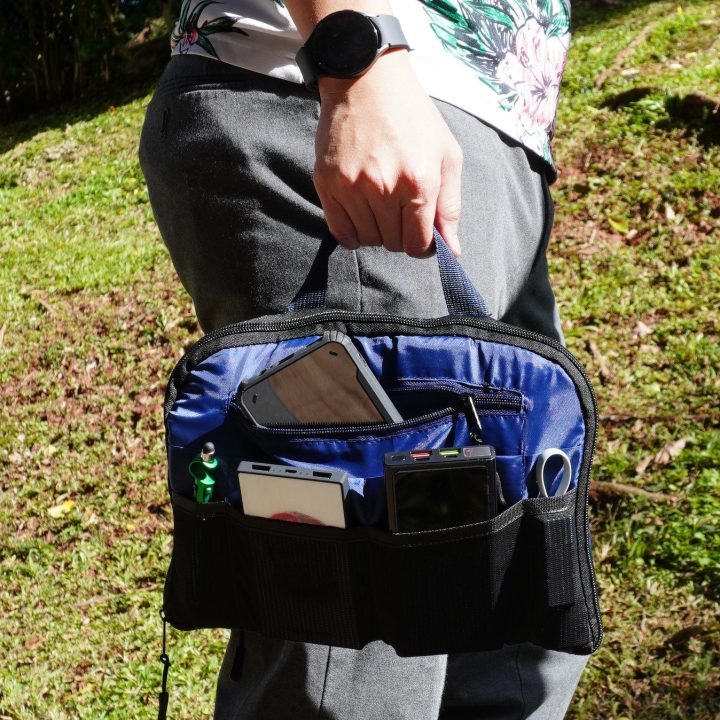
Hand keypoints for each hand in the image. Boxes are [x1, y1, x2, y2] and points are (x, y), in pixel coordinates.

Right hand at [313, 51, 462, 257]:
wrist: (367, 79)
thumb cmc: (413, 117)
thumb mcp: (446, 156)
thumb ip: (450, 207)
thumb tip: (451, 251)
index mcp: (419, 182)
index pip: (418, 245)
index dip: (423, 245)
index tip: (421, 232)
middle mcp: (384, 187)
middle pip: (393, 244)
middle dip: (401, 234)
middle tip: (401, 210)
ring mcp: (352, 186)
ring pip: (367, 239)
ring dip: (377, 230)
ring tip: (381, 203)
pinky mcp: (327, 183)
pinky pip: (341, 231)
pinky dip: (352, 232)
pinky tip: (360, 214)